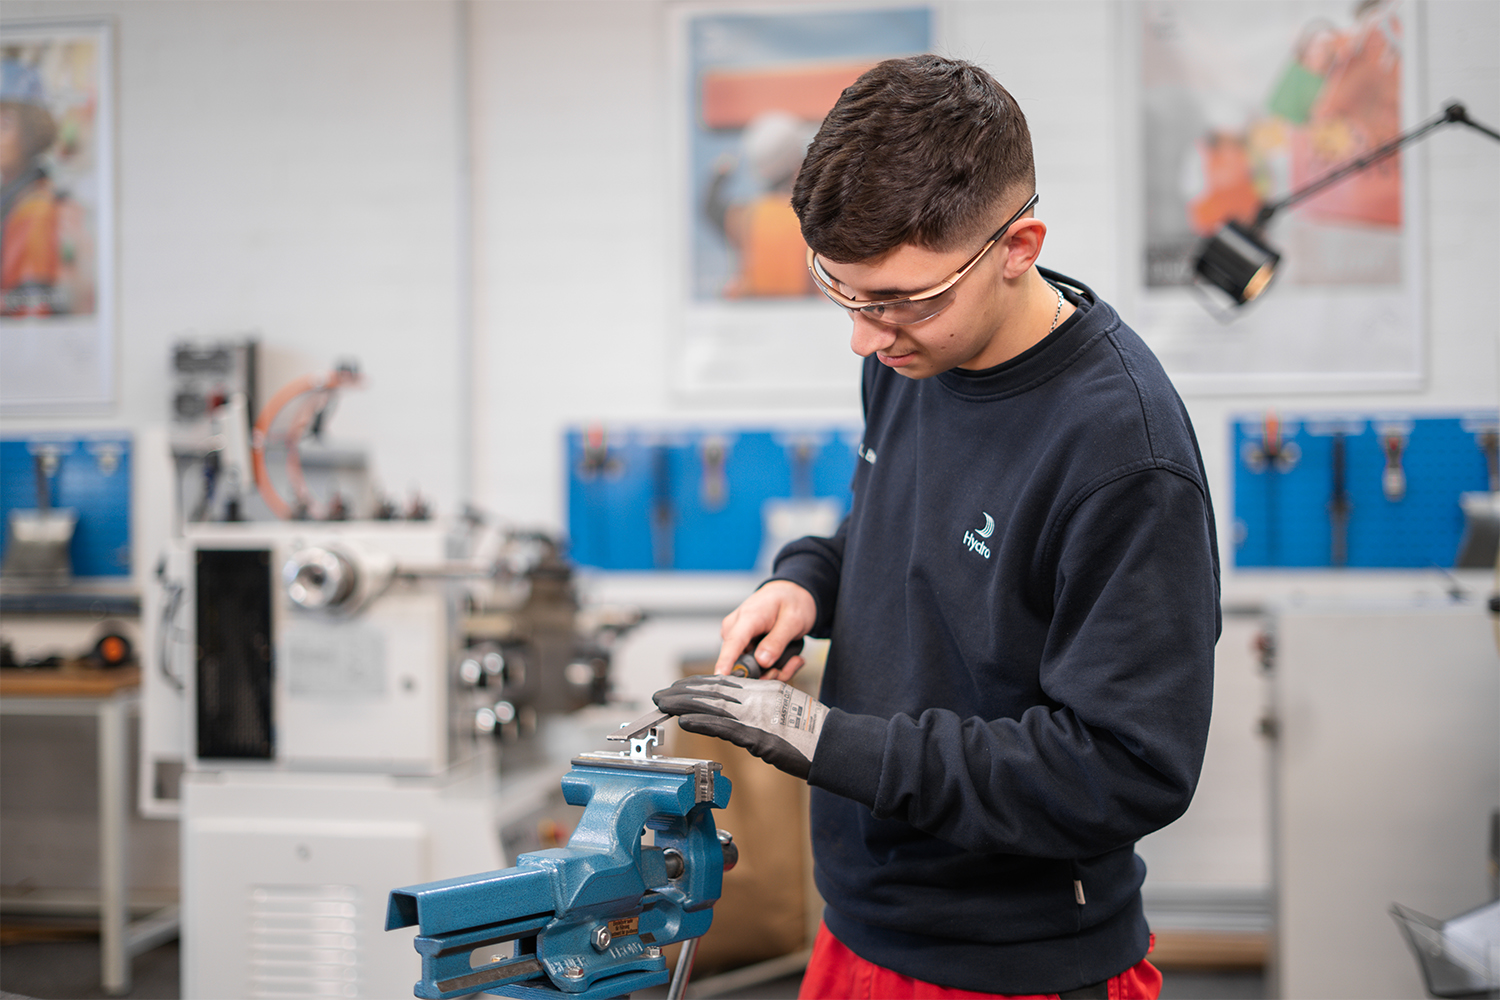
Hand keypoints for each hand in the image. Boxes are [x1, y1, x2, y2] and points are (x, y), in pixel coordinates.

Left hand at [652, 675, 826, 779]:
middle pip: (713, 690)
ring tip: (663, 704)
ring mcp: (758, 716)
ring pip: (713, 705)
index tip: (680, 687)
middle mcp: (760, 697)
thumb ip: (762, 709)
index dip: (698, 684)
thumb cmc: (815, 733)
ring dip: (684, 704)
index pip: (725, 683)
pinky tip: (684, 720)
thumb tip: (739, 717)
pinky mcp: (758, 736)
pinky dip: (702, 722)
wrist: (835, 744)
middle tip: (662, 694)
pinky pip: (723, 727)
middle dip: (684, 692)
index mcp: (766, 689)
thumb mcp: (787, 710)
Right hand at [714, 580, 815, 680]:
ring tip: (794, 658)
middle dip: (769, 672)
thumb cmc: (790, 601)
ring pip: (751, 668)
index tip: (720, 677)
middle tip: (793, 663)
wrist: (789, 593)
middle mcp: (735, 628)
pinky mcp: (741, 645)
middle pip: (744, 663)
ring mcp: (737, 637)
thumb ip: (777, 641)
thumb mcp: (793, 620)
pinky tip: (788, 657)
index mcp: (748, 617)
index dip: (726, 662)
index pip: (733, 642)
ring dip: (775, 669)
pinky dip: (774, 666)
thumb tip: (762, 661)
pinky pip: (755, 665)